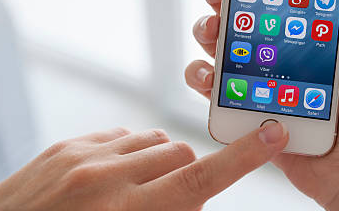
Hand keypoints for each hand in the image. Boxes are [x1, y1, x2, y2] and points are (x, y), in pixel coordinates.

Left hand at [0, 125, 286, 210]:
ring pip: (154, 139)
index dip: (244, 157)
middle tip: (170, 203)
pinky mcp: (66, 146)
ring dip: (159, 162)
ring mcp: (84, 156)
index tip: (272, 135)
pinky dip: (129, 153)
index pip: (201, 177)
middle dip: (188, 174)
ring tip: (138, 192)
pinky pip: (121, 135)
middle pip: (181, 153)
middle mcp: (107, 177)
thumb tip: (196, 201)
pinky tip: (113, 179)